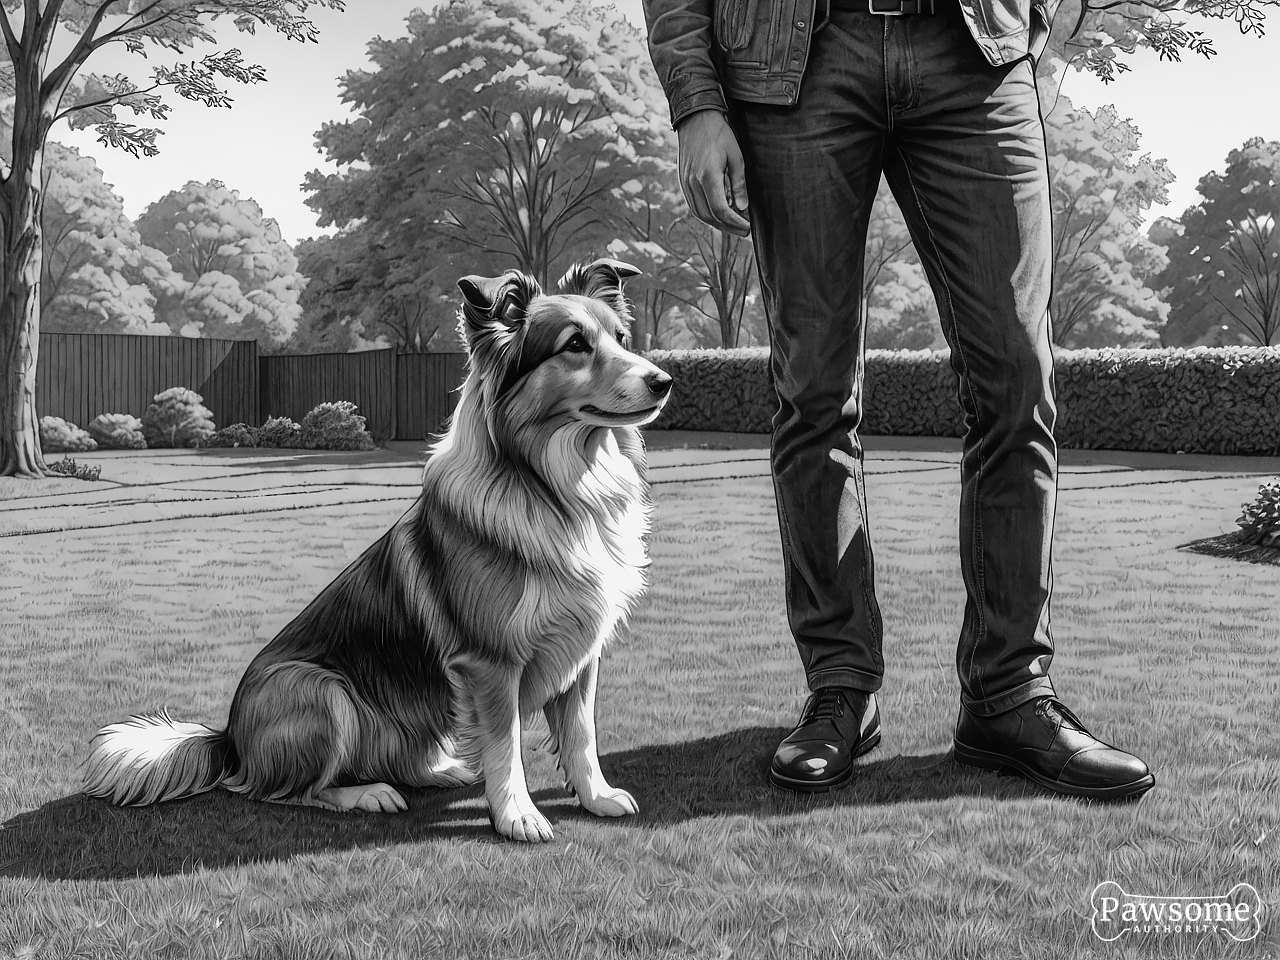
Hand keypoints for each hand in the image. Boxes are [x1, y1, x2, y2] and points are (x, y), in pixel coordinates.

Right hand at [676, 110, 750, 236]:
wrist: (695, 119)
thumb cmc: (719, 135)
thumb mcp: (736, 156)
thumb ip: (739, 184)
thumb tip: (742, 207)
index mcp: (708, 177)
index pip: (721, 210)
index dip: (735, 223)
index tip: (747, 228)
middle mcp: (693, 183)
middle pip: (710, 216)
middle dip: (728, 227)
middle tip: (743, 231)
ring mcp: (685, 184)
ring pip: (700, 214)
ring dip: (716, 224)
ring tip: (732, 226)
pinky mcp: (683, 182)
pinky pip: (693, 206)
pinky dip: (706, 215)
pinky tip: (718, 216)